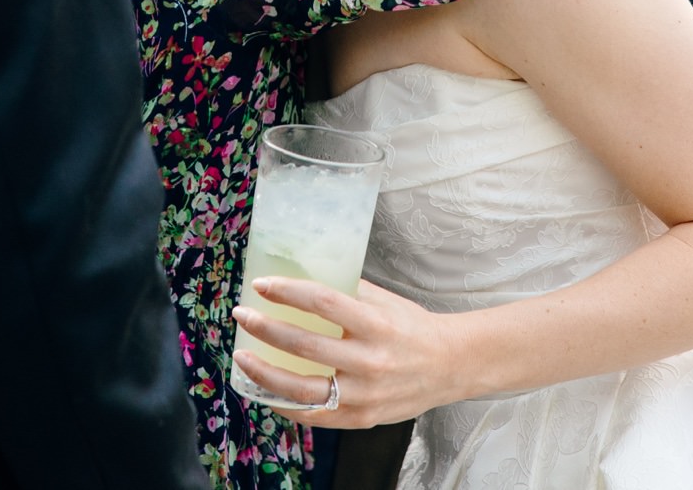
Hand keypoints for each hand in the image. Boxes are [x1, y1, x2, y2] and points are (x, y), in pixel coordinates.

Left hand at [230, 278, 469, 427]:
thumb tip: (299, 275)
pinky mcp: (363, 418)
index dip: (288, 292)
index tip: (261, 285)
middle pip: (306, 347)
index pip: (324, 303)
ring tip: (241, 358)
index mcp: (377, 324)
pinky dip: (285, 405)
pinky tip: (264, 391)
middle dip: (266, 329)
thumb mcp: (384, 301)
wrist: (450, 366)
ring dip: (264, 373)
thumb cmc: (411, 328)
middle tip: (242, 315)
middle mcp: (372, 361)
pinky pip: (316, 415)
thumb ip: (346, 291)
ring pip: (304, 390)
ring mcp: (366, 395)